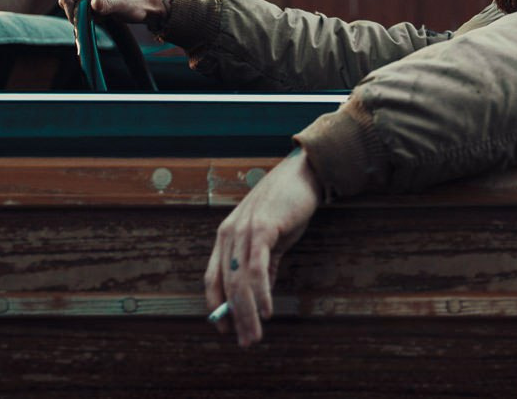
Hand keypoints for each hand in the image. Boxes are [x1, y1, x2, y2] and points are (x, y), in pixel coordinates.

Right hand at [57, 0, 167, 30]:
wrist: (149, 5)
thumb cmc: (138, 5)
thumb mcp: (122, 6)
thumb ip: (107, 5)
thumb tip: (93, 4)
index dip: (72, 13)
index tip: (84, 24)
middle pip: (69, 1)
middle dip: (79, 14)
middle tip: (98, 20)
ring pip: (75, 5)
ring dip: (85, 15)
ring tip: (104, 16)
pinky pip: (81, 7)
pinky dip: (90, 15)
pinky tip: (105, 15)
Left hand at [204, 147, 322, 346]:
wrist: (304, 174)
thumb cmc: (287, 206)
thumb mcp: (271, 239)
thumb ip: (264, 266)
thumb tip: (260, 297)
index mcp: (226, 236)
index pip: (212, 279)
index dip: (217, 307)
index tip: (226, 330)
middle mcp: (229, 234)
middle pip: (225, 286)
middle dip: (235, 318)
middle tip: (246, 342)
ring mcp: (244, 231)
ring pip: (239, 282)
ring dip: (247, 313)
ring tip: (256, 334)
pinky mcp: (262, 229)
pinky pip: (257, 269)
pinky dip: (261, 293)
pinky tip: (267, 311)